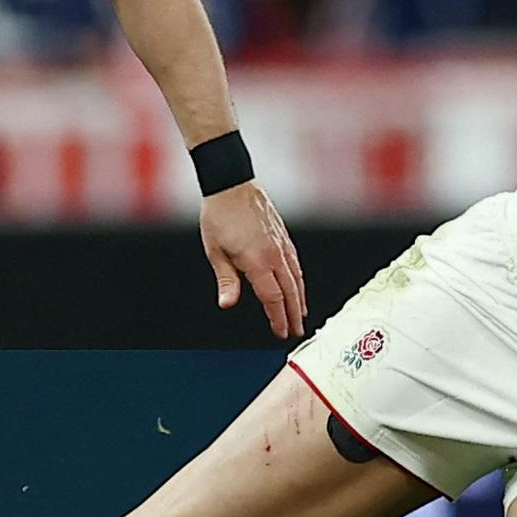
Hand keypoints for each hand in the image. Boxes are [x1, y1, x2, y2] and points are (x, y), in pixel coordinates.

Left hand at [199, 179, 306, 336]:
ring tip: (301, 314)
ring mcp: (281, 245)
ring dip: (299, 299)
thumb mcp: (215, 251)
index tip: (280, 332)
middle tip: (296, 331)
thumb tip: (227, 303)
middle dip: (293, 314)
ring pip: (296, 278)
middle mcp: (274, 254)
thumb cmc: (220, 216)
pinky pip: (295, 264)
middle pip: (289, 291)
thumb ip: (226, 280)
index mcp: (257, 261)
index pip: (272, 297)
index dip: (277, 317)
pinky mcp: (283, 236)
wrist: (232, 185)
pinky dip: (298, 280)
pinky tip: (298, 285)